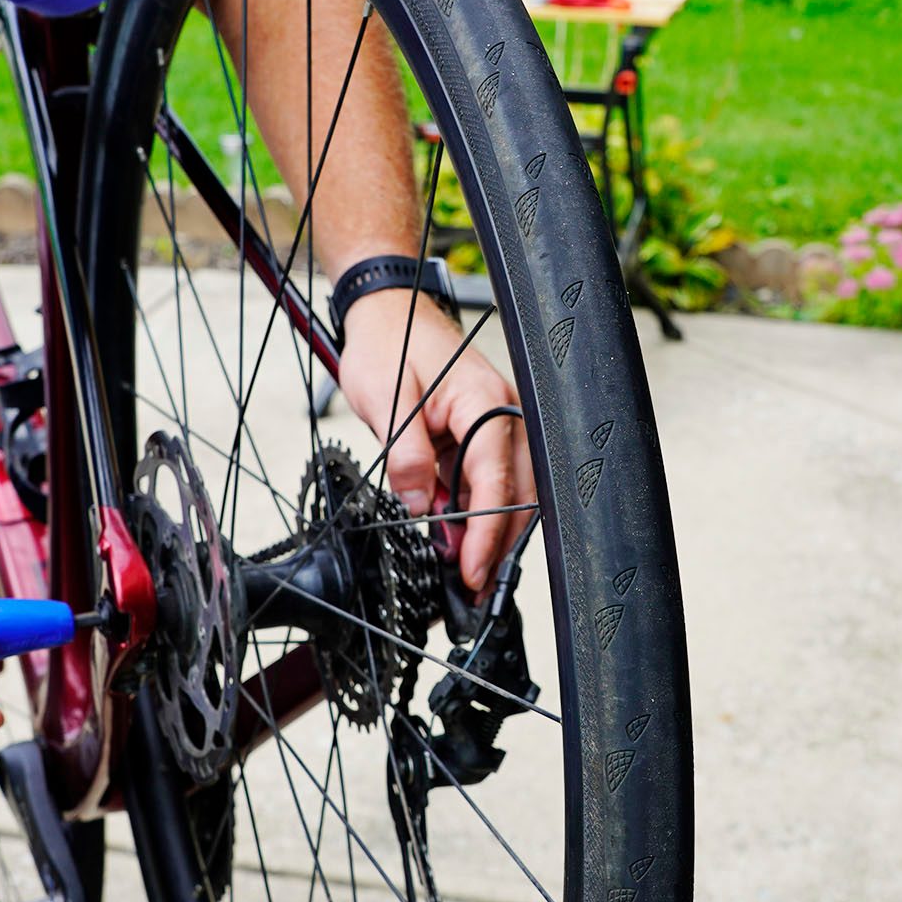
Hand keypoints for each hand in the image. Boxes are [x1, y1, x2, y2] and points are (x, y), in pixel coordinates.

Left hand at [335, 291, 535, 594]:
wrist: (387, 312)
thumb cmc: (389, 342)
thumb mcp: (386, 399)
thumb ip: (406, 455)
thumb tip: (422, 506)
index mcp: (485, 401)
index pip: (496, 478)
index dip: (485, 531)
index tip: (470, 569)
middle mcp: (503, 415)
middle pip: (516, 495)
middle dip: (496, 546)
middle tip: (472, 589)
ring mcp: (497, 427)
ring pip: (508, 495)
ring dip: (488, 535)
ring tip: (464, 576)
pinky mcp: (482, 437)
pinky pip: (487, 485)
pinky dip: (474, 516)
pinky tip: (455, 544)